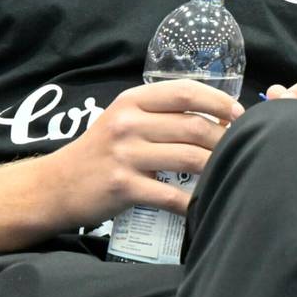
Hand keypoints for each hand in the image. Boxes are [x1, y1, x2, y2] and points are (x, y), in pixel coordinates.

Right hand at [49, 79, 243, 227]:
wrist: (56, 185)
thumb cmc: (101, 149)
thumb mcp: (125, 118)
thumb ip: (162, 113)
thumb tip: (217, 116)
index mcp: (133, 100)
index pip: (185, 92)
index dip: (218, 101)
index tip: (238, 113)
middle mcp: (129, 122)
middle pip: (193, 126)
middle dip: (224, 138)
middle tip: (240, 147)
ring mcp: (126, 154)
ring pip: (189, 158)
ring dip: (215, 166)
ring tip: (227, 171)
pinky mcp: (124, 186)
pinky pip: (171, 194)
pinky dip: (192, 201)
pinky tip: (203, 205)